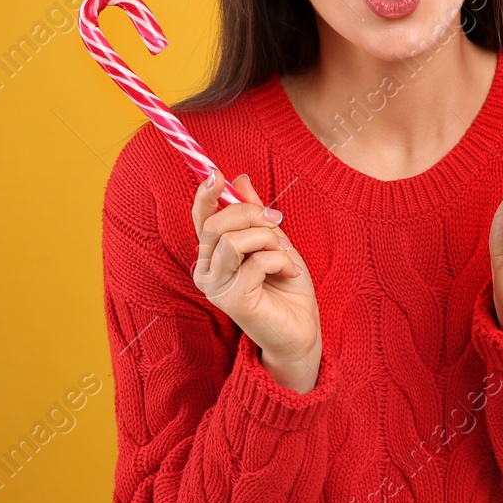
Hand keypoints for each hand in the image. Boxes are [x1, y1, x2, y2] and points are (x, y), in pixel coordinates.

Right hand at [192, 171, 322, 392]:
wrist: (301, 328)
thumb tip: (240, 179)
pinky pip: (255, 261)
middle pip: (217, 224)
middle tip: (278, 222)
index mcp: (213, 255)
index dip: (205, 195)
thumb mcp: (273, 241)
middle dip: (252, 214)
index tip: (217, 174)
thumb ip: (255, 215)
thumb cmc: (285, 287)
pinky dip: (279, 260)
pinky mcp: (232, 300)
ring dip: (268, 240)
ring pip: (233, 241)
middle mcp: (206, 270)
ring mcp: (216, 287)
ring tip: (285, 255)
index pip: (201, 219)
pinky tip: (289, 272)